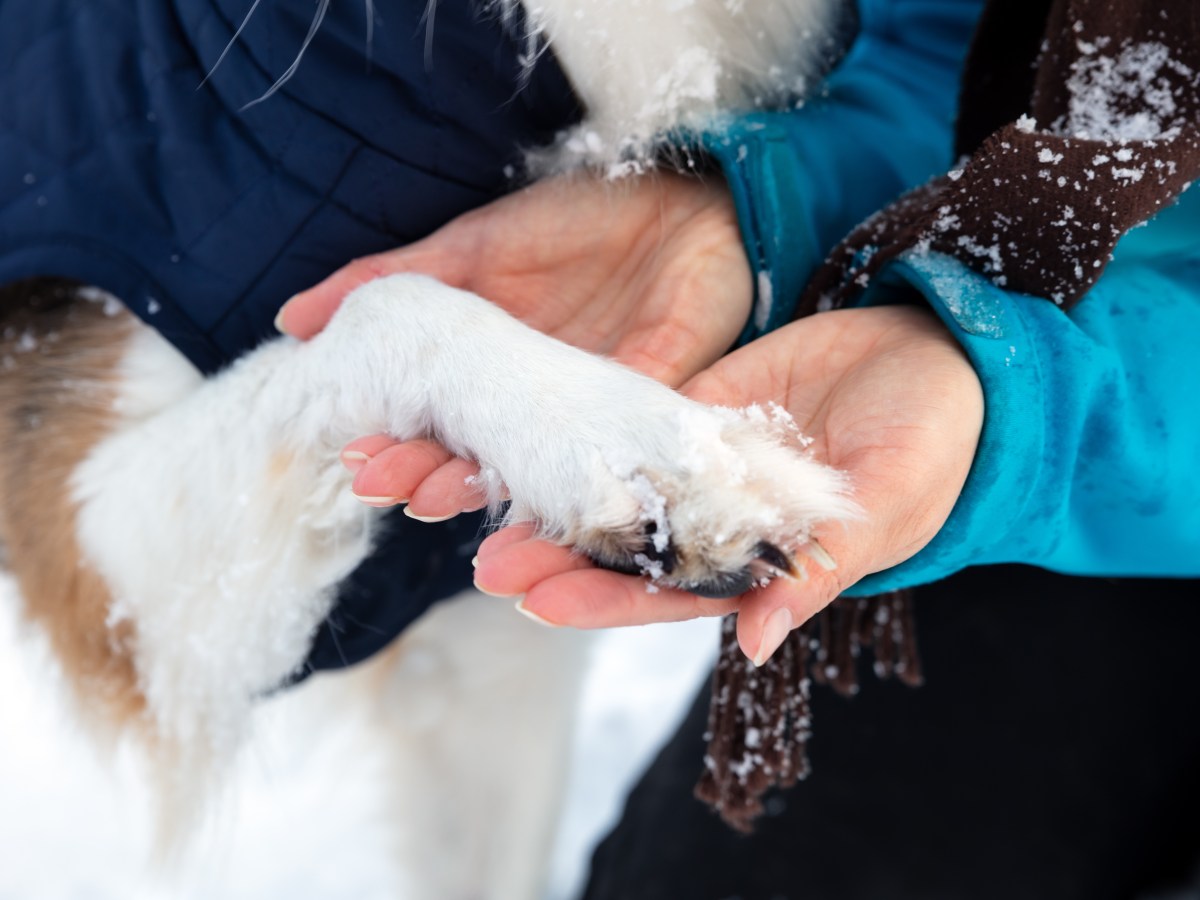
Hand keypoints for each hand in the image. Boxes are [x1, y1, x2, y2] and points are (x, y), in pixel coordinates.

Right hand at [281, 171, 753, 514]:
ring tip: (446, 504)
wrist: (685, 198)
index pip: (441, 434)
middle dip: (433, 481)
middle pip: (485, 466)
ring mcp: (601, 420)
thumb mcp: (477, 244)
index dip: (401, 451)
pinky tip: (548, 514)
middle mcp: (545, 416)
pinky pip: (624, 459)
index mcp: (500, 383)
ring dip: (497, 499)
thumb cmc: (579, 221)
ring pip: (545, 476)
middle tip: (389, 487)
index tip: (357, 461)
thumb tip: (293, 319)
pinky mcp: (662, 412)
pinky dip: (588, 487)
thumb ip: (396, 279)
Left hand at [471, 304, 983, 664]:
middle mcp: (721, 523)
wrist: (942, 356)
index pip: (670, 594)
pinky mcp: (697, 408)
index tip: (540, 602)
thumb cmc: (935, 442)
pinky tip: (529, 431)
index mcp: (763, 563)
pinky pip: (631, 423)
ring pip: (617, 489)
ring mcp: (704, 465)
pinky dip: (584, 432)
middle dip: (556, 558)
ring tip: (482, 498)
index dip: (606, 602)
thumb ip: (820, 570)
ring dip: (556, 498)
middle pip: (625, 550)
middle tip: (485, 562)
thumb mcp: (884, 507)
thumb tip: (756, 642)